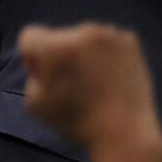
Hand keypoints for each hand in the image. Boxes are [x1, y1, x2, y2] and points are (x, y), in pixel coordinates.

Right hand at [19, 23, 161, 161]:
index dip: (33, 59)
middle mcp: (83, 32)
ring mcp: (110, 34)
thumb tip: (49, 58)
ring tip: (95, 83)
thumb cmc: (74, 120)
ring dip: (84, 53)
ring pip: (84, 38)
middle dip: (61, 55)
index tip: (48, 78)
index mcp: (54, 47)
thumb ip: (33, 72)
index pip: (31, 36)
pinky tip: (111, 77)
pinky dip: (106, 55)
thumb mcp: (34, 101)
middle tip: (74, 84)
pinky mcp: (131, 40)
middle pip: (59, 37)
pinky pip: (107, 42)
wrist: (123, 130)